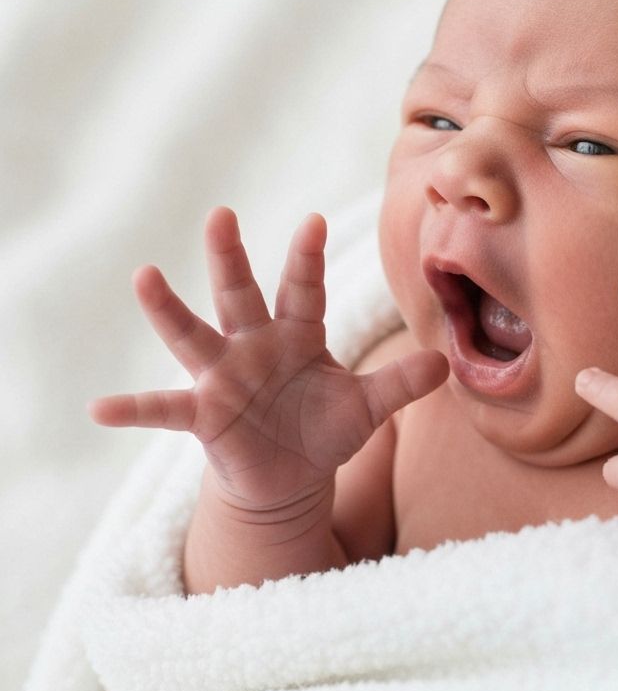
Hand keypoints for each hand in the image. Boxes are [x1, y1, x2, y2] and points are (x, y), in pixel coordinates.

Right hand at [90, 207, 447, 510]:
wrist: (291, 475)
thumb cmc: (326, 429)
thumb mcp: (367, 407)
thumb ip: (400, 385)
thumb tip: (445, 363)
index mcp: (298, 334)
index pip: (304, 288)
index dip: (307, 257)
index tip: (312, 220)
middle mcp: (255, 345)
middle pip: (241, 293)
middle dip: (231, 257)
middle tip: (221, 214)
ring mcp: (224, 377)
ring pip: (196, 335)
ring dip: (170, 310)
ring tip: (144, 276)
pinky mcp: (204, 415)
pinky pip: (163, 409)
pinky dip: (134, 408)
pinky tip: (99, 408)